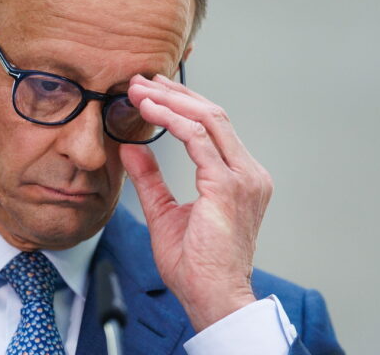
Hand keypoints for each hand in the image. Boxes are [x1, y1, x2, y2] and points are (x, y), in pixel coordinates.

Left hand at [120, 74, 273, 330]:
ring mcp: (243, 177)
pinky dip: (171, 120)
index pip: (214, 126)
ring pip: (207, 119)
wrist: (212, 299)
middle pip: (212, 114)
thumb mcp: (165, 212)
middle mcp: (249, 173)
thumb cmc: (195, 266)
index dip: (182, 104)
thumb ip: (151, 178)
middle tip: (141, 80)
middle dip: (174, 93)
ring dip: (169, 101)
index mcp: (240, 178)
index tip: (152, 92)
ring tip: (138, 90)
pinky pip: (198, 139)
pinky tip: (148, 111)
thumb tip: (131, 147)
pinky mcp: (228, 185)